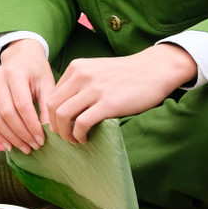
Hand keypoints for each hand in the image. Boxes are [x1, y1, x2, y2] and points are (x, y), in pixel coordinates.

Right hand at [0, 39, 54, 153]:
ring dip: (10, 137)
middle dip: (21, 134)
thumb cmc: (37, 70)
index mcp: (14, 73)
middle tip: (34, 147)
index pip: (21, 104)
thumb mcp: (47, 84)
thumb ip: (48, 107)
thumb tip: (50, 133)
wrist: (20, 56)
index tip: (42, 139)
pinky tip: (9, 145)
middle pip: (6, 113)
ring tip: (24, 148)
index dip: (31, 125)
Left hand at [47, 44, 195, 144]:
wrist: (155, 68)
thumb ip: (81, 82)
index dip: (52, 114)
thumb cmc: (128, 73)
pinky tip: (85, 139)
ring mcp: (93, 89)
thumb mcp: (97, 70)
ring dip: (64, 133)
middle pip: (52, 105)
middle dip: (54, 125)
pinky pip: (81, 123)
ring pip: (62, 115)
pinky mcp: (108, 104)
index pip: (52, 94)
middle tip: (64, 136)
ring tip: (74, 140)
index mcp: (76, 68)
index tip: (60, 125)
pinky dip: (78, 134)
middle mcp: (80, 76)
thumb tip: (67, 106)